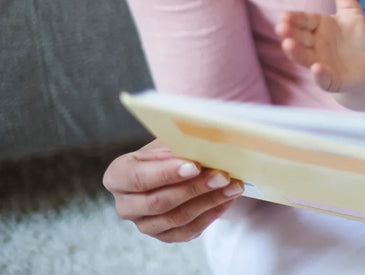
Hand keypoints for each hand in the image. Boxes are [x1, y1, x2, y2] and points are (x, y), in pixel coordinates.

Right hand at [102, 138, 242, 241]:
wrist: (174, 170)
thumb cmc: (169, 152)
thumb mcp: (169, 142)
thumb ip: (179, 143)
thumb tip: (203, 142)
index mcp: (118, 175)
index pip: (137, 178)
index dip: (166, 173)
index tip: (194, 165)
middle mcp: (125, 204)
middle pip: (158, 202)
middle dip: (194, 188)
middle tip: (221, 176)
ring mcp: (144, 224)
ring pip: (176, 218)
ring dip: (209, 201)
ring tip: (232, 186)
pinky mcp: (164, 236)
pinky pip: (188, 230)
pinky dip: (211, 214)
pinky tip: (227, 199)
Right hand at [276, 0, 364, 92]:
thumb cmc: (354, 38)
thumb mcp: (352, 13)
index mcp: (318, 26)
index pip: (304, 20)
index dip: (295, 19)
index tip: (284, 15)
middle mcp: (315, 45)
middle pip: (299, 38)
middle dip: (289, 33)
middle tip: (280, 27)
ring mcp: (320, 62)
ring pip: (304, 57)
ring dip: (296, 52)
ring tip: (288, 44)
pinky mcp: (331, 80)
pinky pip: (323, 78)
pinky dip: (319, 74)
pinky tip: (316, 68)